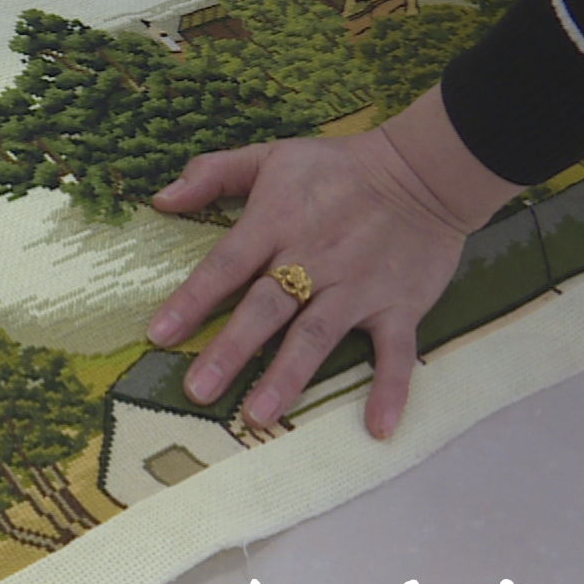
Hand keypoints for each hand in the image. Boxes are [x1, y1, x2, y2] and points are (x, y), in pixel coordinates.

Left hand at [147, 86, 522, 438]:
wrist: (425, 170)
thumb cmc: (338, 166)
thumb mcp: (271, 156)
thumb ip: (212, 174)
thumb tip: (160, 199)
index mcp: (275, 224)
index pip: (225, 266)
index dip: (192, 300)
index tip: (159, 335)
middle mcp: (313, 260)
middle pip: (265, 309)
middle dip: (231, 350)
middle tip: (199, 391)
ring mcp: (357, 287)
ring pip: (317, 335)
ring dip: (288, 376)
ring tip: (259, 415)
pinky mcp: (400, 305)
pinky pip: (397, 352)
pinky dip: (391, 388)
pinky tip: (377, 427)